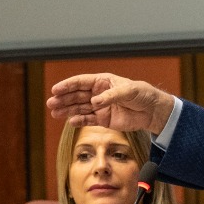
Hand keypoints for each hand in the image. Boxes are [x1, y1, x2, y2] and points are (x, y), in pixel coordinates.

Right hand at [46, 73, 174, 133]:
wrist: (152, 111)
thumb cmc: (142, 95)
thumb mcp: (129, 91)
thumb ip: (111, 96)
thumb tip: (95, 102)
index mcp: (102, 81)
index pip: (81, 82)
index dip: (67, 85)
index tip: (55, 90)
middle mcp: (98, 93)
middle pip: (76, 95)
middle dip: (63, 99)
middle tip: (51, 104)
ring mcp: (100, 107)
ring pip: (79, 107)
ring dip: (67, 110)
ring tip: (55, 113)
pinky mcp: (103, 119)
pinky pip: (88, 119)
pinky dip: (79, 120)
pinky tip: (70, 121)